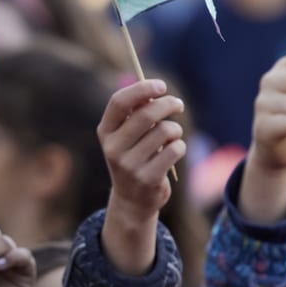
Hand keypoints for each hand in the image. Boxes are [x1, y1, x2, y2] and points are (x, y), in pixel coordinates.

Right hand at [98, 79, 185, 275]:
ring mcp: (129, 165)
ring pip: (164, 131)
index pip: (119, 102)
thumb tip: (155, 90)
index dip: (142, 89)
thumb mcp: (128, 136)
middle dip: (168, 104)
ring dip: (175, 129)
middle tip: (178, 104)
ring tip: (173, 135)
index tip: (161, 85)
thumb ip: (137, 113)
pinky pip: (174, 150)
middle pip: (146, 114)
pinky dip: (180, 146)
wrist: (133, 200)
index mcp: (105, 132)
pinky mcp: (148, 179)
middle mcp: (113, 148)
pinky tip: (174, 151)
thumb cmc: (135, 157)